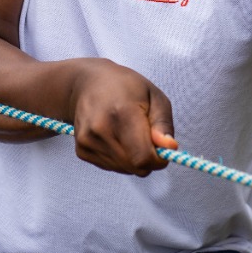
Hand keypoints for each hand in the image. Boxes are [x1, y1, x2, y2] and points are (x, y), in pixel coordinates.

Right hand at [67, 59, 177, 176]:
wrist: (88, 83)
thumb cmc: (127, 88)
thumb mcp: (154, 96)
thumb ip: (163, 124)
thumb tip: (170, 148)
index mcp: (123, 112)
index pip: (143, 157)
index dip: (159, 158)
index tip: (163, 147)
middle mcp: (101, 129)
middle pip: (136, 167)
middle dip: (148, 158)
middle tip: (146, 136)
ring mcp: (88, 141)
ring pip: (125, 169)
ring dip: (134, 158)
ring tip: (128, 132)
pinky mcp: (82, 150)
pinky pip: (111, 167)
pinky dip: (120, 158)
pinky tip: (115, 136)